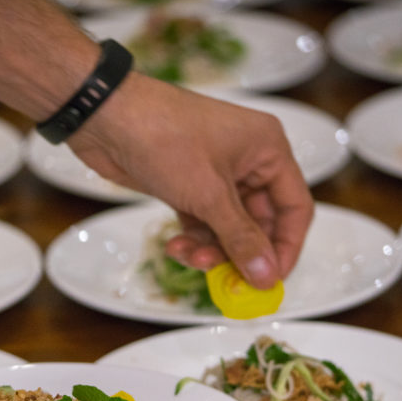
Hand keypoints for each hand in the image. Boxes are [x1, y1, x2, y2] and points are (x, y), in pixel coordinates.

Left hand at [69, 74, 313, 289]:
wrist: (106, 118)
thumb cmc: (164, 138)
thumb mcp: (209, 194)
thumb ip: (240, 238)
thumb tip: (267, 276)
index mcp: (268, 149)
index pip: (295, 208)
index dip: (287, 247)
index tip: (272, 282)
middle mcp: (248, 161)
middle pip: (260, 223)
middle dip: (241, 252)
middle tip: (226, 280)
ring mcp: (216, 174)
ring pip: (228, 228)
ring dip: (213, 250)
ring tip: (190, 258)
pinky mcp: (188, 185)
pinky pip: (203, 223)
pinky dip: (194, 240)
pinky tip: (176, 247)